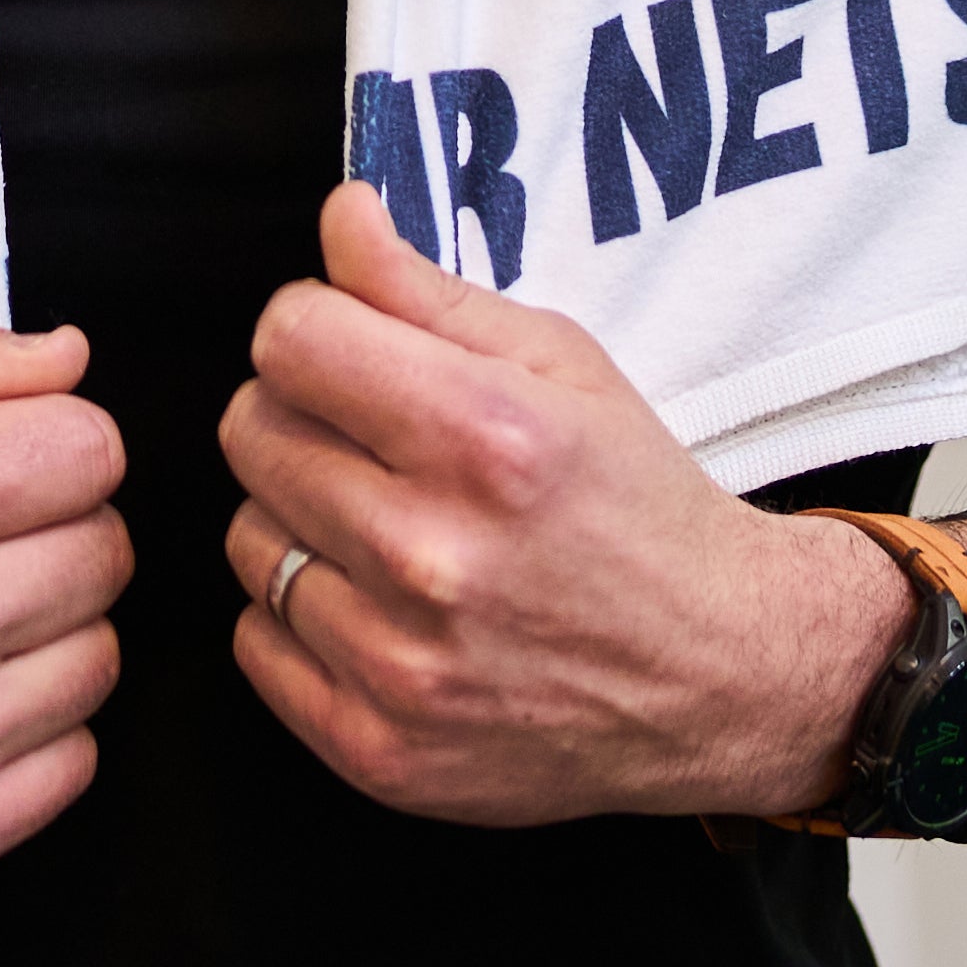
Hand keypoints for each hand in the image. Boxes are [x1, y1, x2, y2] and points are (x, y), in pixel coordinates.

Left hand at [220, 182, 966, 824]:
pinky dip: (301, 618)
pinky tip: (379, 605)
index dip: (315, 328)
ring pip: (245, 538)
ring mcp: (400, 666)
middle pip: (252, 431)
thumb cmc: (639, 506)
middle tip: (378, 440)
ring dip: (300, 519)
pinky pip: (256, 644)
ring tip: (388, 525)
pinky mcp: (380, 749)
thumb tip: (341, 217)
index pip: (288, 339)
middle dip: (304, 416)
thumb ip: (428, 290)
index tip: (353, 348)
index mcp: (484, 437)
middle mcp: (432, 554)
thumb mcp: (562, 365)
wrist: (721, 677)